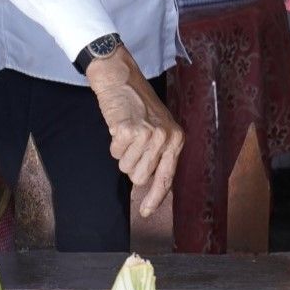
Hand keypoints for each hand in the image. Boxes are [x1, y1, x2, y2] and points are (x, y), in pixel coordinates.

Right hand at [85, 45, 183, 216]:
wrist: (121, 76)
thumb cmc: (138, 102)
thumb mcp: (159, 126)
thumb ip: (160, 153)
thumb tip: (152, 187)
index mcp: (176, 138)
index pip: (166, 178)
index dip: (155, 197)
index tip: (146, 213)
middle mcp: (165, 137)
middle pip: (140, 177)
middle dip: (131, 164)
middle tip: (131, 142)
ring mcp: (147, 134)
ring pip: (126, 167)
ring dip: (122, 153)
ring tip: (126, 131)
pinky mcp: (128, 131)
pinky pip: (114, 153)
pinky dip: (113, 142)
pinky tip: (118, 125)